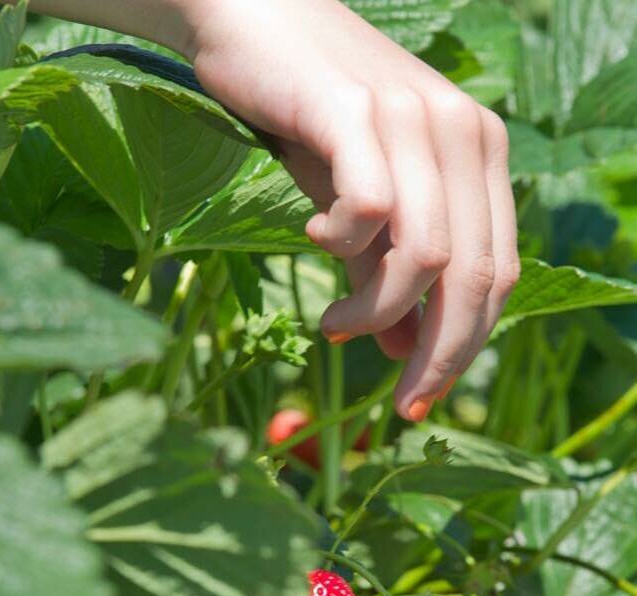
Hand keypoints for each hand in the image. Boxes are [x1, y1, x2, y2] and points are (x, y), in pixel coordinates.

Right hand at [192, 0, 518, 420]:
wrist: (255, 17)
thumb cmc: (313, 117)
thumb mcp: (364, 205)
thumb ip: (391, 272)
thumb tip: (405, 350)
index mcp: (482, 154)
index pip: (496, 275)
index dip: (465, 348)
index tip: (421, 397)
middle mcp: (464, 134)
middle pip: (474, 277)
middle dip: (438, 356)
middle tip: (400, 401)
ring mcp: (414, 118)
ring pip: (425, 256)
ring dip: (376, 312)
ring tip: (334, 324)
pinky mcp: (358, 111)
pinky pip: (369, 211)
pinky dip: (341, 245)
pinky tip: (313, 238)